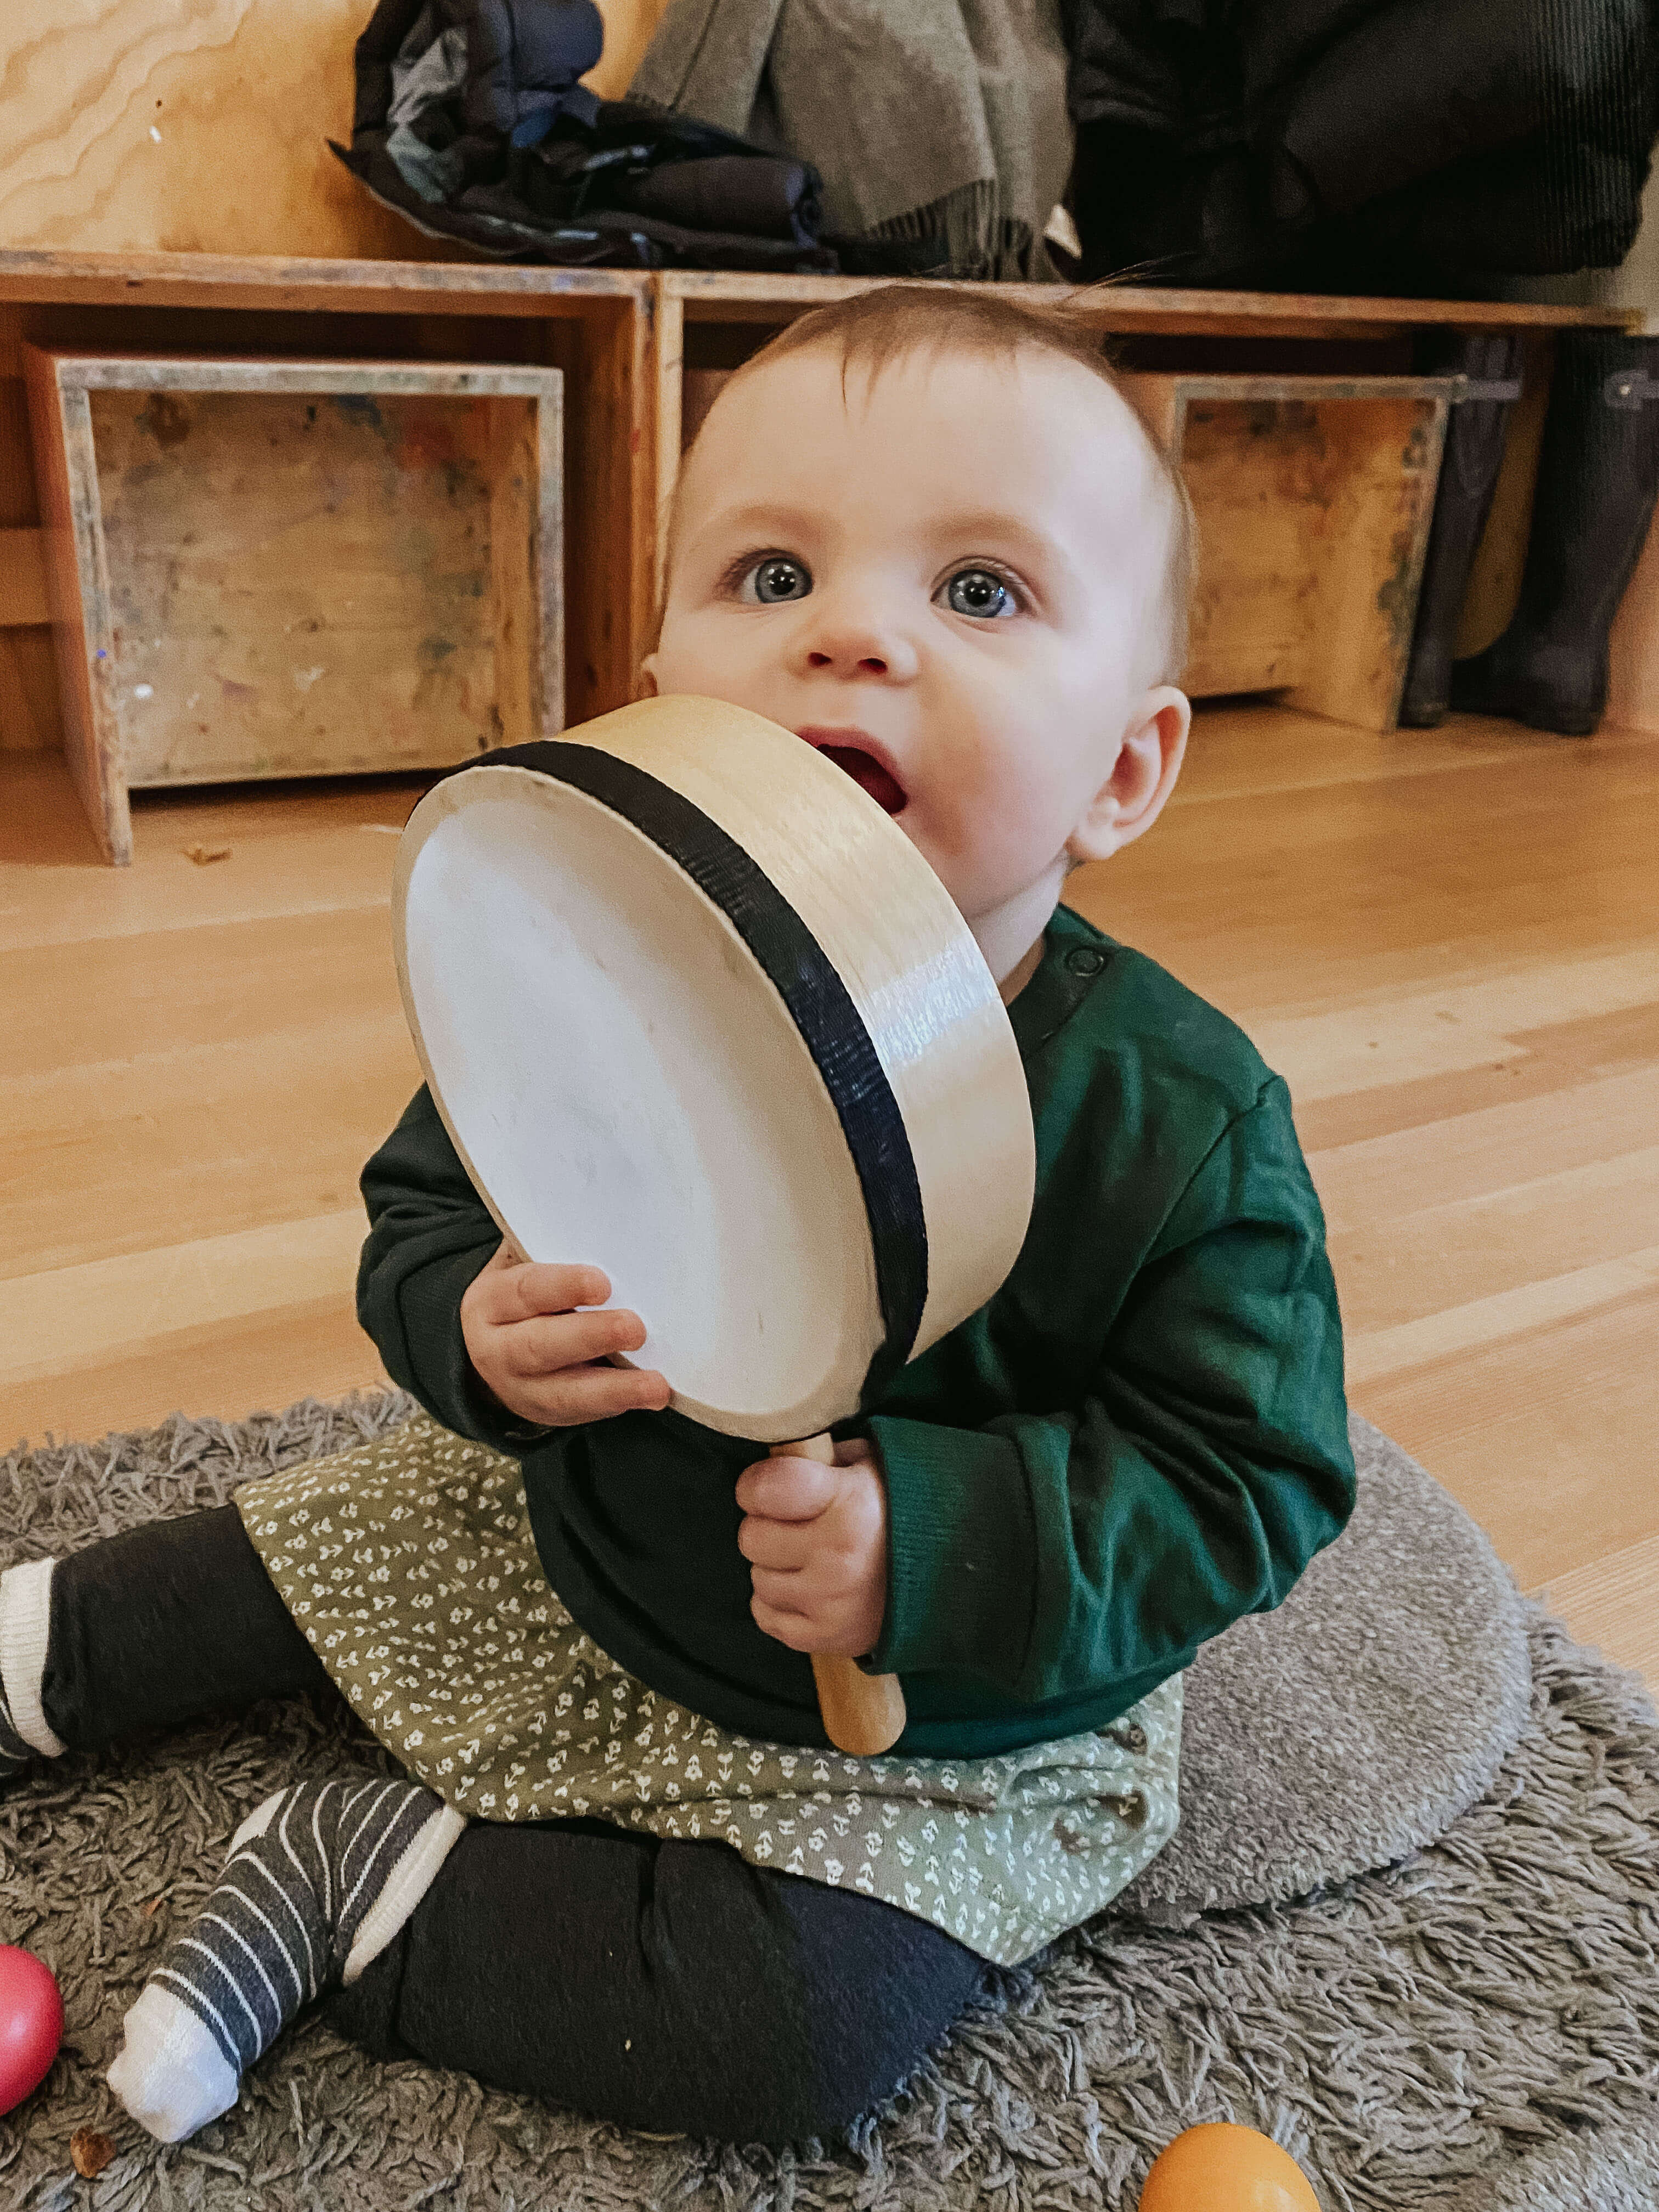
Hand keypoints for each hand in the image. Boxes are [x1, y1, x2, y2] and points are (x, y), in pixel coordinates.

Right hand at [460, 1243, 671, 1427]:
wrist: (491, 1347)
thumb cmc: (526, 1294)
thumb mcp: (523, 1265)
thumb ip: (552, 1249)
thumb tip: (604, 1220)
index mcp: (492, 1301)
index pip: (525, 1290)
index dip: (563, 1287)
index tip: (602, 1284)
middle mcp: (497, 1349)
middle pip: (540, 1345)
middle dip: (591, 1337)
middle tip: (635, 1328)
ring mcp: (520, 1389)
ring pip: (564, 1393)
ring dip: (614, 1389)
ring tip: (656, 1386)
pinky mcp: (545, 1414)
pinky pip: (581, 1413)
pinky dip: (618, 1405)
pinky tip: (650, 1397)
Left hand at [735, 1440, 887, 1657]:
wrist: (954, 1574)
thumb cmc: (906, 1510)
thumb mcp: (872, 1466)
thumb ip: (821, 1460)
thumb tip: (776, 1458)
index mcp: (849, 1508)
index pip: (763, 1490)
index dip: (757, 1484)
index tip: (768, 1486)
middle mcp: (836, 1560)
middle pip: (752, 1538)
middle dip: (769, 1526)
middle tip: (800, 1523)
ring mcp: (830, 1605)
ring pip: (758, 1578)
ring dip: (777, 1566)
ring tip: (813, 1556)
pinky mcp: (826, 1638)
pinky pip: (765, 1616)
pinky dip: (780, 1601)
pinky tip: (810, 1586)